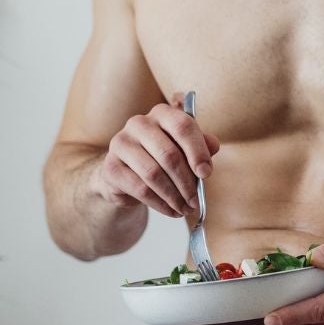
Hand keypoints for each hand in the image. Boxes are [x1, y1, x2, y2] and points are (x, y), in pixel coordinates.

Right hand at [94, 93, 220, 219]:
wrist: (127, 176)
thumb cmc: (162, 159)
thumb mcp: (185, 150)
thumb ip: (202, 146)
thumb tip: (213, 145)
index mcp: (162, 113)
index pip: (183, 126)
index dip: (197, 151)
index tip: (206, 173)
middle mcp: (139, 123)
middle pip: (169, 154)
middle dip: (187, 182)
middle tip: (196, 201)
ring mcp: (121, 143)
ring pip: (154, 174)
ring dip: (174, 196)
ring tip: (185, 209)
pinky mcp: (111, 166)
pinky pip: (140, 189)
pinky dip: (160, 204)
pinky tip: (171, 211)